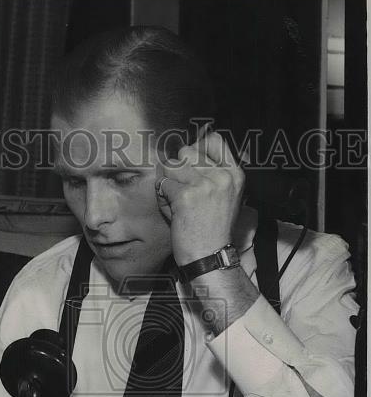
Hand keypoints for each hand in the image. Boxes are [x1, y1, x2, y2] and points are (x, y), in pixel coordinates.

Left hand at [155, 130, 244, 265]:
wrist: (209, 256)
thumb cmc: (212, 230)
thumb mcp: (225, 196)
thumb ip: (213, 173)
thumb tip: (190, 150)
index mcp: (235, 174)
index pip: (213, 140)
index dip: (196, 148)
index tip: (191, 165)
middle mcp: (222, 176)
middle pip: (187, 151)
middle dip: (178, 169)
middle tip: (181, 190)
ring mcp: (204, 185)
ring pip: (172, 165)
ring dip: (168, 182)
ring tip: (176, 201)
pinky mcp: (186, 196)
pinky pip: (162, 184)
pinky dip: (162, 197)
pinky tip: (172, 210)